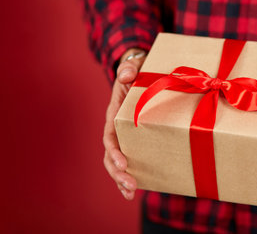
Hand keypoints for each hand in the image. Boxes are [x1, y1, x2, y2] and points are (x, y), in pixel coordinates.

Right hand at [103, 48, 146, 199]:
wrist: (142, 74)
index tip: (124, 162)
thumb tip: (125, 75)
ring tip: (131, 192)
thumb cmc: (138, 70)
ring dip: (122, 179)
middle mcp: (117, 128)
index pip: (110, 135)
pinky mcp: (136, 140)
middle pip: (111, 154)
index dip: (114, 150)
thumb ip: (129, 68)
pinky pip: (130, 160)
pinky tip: (135, 190)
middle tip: (130, 185)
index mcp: (115, 113)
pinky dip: (130, 175)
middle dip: (118, 172)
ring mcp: (125, 136)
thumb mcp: (134, 66)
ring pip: (117, 162)